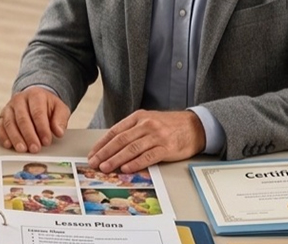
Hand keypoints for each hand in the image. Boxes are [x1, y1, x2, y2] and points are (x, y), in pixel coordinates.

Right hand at [0, 86, 70, 152]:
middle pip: (22, 118)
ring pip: (9, 123)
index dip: (42, 128)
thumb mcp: (59, 109)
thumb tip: (59, 132)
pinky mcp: (2, 116)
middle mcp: (20, 99)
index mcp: (35, 95)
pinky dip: (3, 137)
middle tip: (35, 148)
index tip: (46, 141)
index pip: (38, 112)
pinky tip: (9, 145)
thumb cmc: (47, 106)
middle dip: (29, 135)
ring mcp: (9, 108)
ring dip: (16, 138)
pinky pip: (0, 127)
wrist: (35, 99)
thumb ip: (60, 119)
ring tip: (23, 149)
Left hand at [87, 110, 204, 172]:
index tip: (92, 154)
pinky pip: (148, 156)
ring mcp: (157, 136)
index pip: (115, 131)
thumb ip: (132, 131)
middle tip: (94, 163)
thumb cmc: (169, 125)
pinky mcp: (167, 147)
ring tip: (106, 168)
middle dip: (105, 153)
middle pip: (121, 140)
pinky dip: (136, 163)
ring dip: (116, 159)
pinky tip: (126, 169)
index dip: (102, 144)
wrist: (195, 126)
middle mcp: (146, 125)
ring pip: (132, 149)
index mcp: (139, 117)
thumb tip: (112, 147)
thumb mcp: (149, 121)